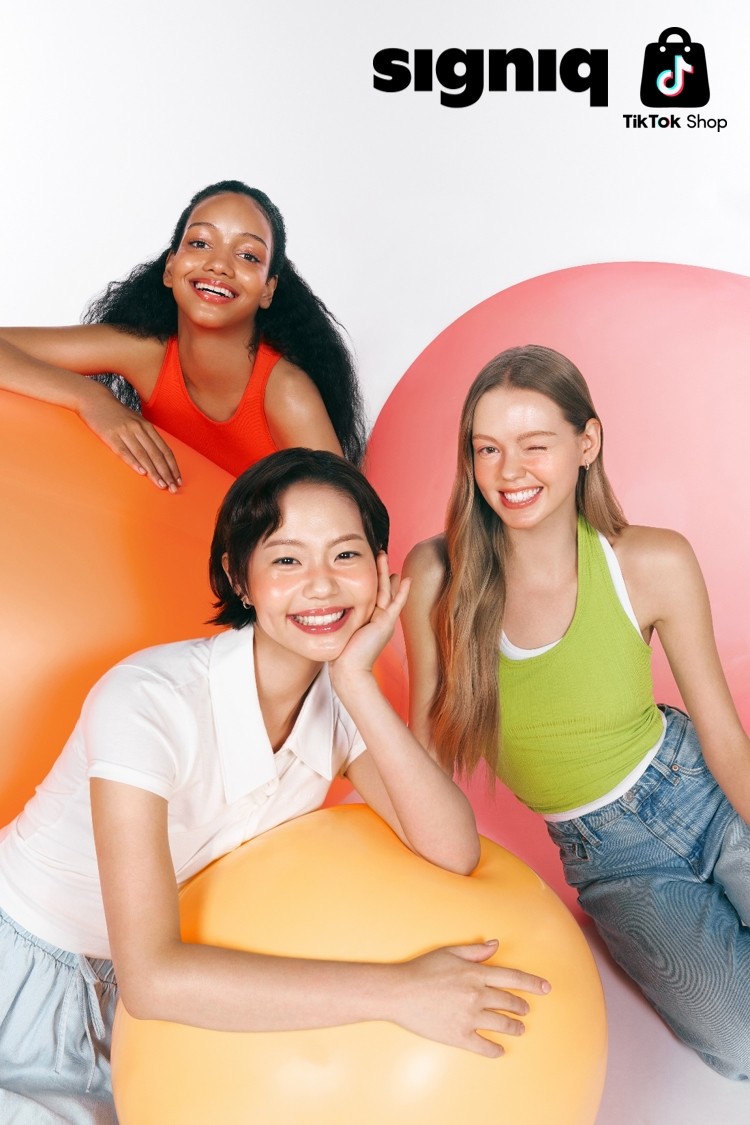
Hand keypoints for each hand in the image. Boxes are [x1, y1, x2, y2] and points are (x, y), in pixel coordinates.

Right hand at [77, 382, 181, 490]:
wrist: (94, 399)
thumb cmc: (116, 414)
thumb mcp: (135, 422)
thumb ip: (146, 436)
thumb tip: (157, 455)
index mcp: (147, 427)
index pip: (165, 450)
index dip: (172, 466)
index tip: (178, 481)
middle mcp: (139, 429)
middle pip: (157, 454)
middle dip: (167, 473)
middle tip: (173, 488)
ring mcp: (125, 432)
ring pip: (143, 455)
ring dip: (154, 472)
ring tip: (161, 485)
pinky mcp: (110, 435)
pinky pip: (124, 451)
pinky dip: (134, 462)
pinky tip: (141, 472)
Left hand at [330, 552, 409, 685]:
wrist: (349, 670)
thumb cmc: (342, 656)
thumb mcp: (342, 632)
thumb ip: (342, 621)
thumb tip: (326, 612)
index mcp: (370, 620)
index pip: (373, 595)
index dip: (373, 580)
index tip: (372, 566)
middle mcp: (380, 619)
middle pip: (382, 589)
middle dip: (381, 572)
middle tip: (381, 555)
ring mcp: (384, 621)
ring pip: (387, 592)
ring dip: (386, 574)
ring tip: (384, 557)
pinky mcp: (385, 623)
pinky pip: (395, 603)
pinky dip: (401, 592)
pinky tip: (405, 579)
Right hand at [394, 940, 550, 1056]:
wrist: (398, 992)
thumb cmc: (422, 969)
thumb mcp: (449, 952)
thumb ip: (476, 950)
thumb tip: (496, 945)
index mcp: (476, 973)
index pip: (513, 977)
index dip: (533, 983)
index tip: (546, 988)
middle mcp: (477, 995)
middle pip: (510, 1002)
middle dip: (522, 1007)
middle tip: (526, 1010)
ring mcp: (470, 1017)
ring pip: (503, 1024)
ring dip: (514, 1027)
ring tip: (518, 1028)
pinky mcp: (460, 1036)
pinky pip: (485, 1047)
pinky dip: (496, 1050)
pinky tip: (500, 1049)